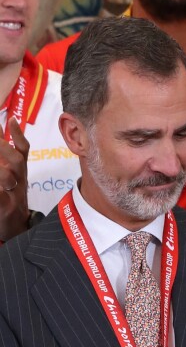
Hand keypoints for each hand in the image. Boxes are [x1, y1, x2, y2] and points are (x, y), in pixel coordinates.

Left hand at [0, 117, 29, 240]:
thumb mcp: (10, 175)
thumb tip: (0, 128)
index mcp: (20, 172)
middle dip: (2, 147)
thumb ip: (5, 155)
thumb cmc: (10, 198)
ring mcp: (13, 195)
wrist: (15, 228)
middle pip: (16, 160)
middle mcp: (20, 181)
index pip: (23, 150)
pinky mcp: (4, 207)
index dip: (18, 135)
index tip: (11, 119)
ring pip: (7, 177)